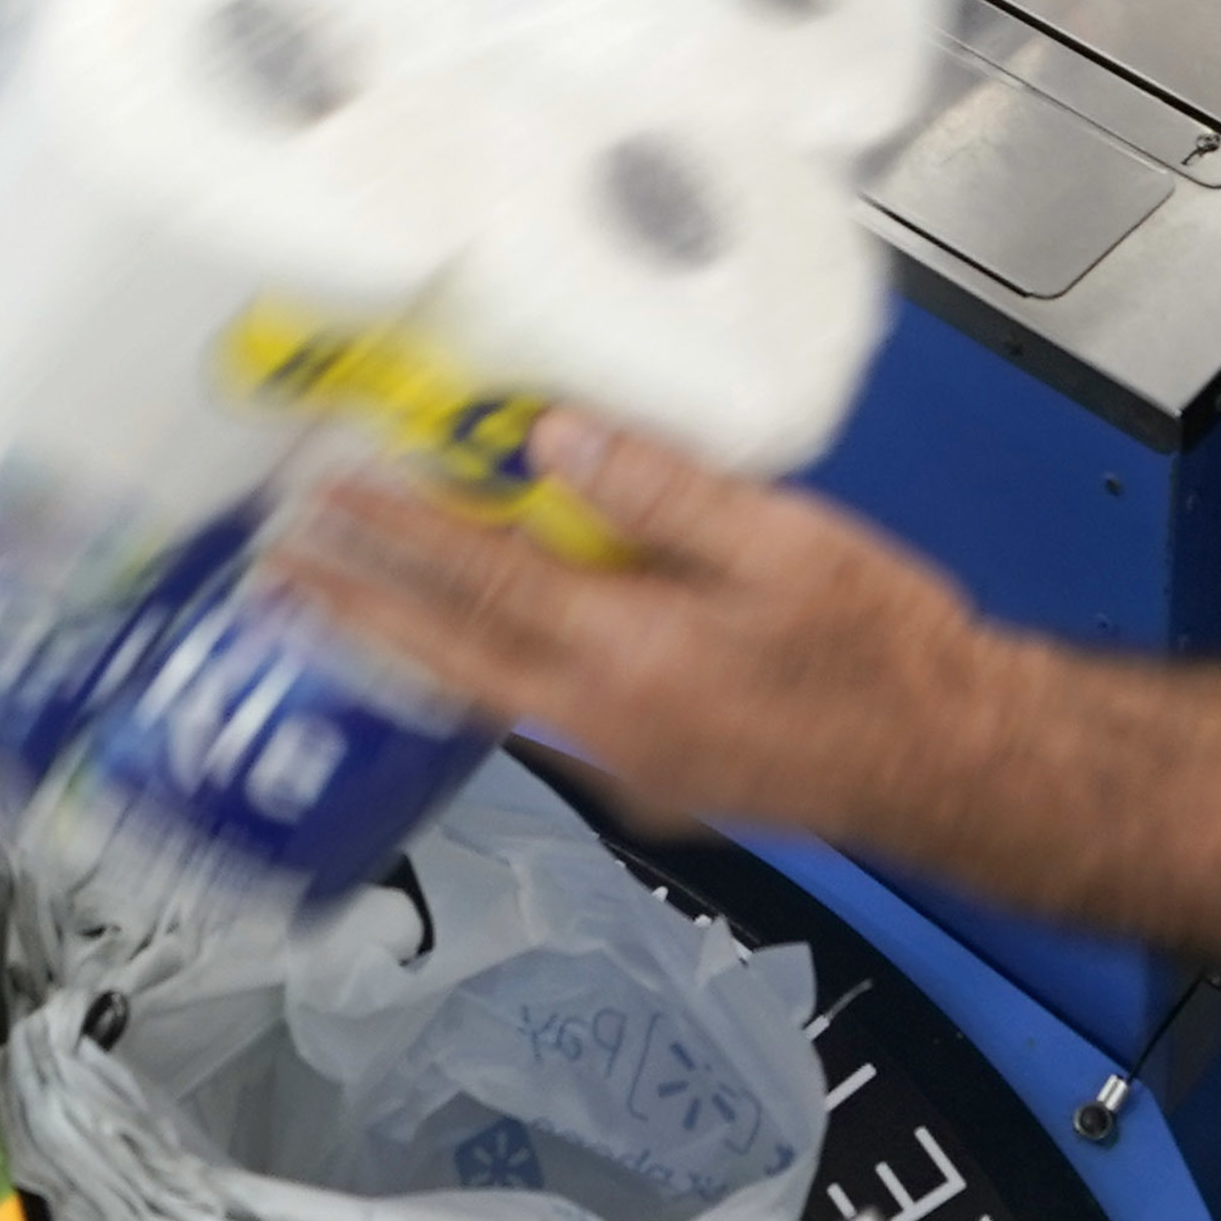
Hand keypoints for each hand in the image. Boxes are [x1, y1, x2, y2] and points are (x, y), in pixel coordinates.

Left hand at [268, 411, 1003, 848]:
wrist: (950, 762)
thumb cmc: (883, 645)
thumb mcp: (788, 543)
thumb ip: (664, 489)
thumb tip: (552, 436)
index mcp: (627, 655)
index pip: (479, 580)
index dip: (392, 533)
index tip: (318, 497)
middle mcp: (600, 724)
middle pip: (449, 657)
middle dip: (355, 610)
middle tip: (270, 572)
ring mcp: (620, 766)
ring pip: (485, 696)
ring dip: (410, 646)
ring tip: (338, 604)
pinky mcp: (649, 783)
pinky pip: (537, 719)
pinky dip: (481, 679)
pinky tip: (468, 650)